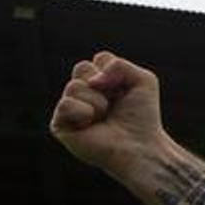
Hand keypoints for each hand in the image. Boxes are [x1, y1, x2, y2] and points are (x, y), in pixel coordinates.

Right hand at [50, 52, 168, 176]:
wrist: (139, 145)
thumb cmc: (142, 116)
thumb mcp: (143, 80)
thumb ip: (120, 65)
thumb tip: (92, 80)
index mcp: (100, 81)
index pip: (100, 59)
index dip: (116, 72)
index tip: (126, 90)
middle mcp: (83, 92)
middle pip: (82, 67)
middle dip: (104, 84)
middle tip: (113, 103)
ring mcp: (70, 108)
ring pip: (74, 86)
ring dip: (97, 101)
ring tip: (104, 116)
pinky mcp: (60, 124)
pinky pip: (65, 104)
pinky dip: (83, 112)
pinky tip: (91, 124)